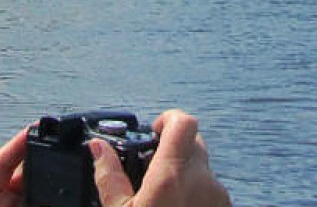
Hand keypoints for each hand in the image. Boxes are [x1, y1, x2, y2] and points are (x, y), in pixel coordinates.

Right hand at [91, 110, 230, 206]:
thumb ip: (110, 177)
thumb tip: (98, 147)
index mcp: (173, 176)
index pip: (183, 122)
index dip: (168, 119)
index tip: (154, 130)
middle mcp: (202, 181)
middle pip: (193, 143)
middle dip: (173, 150)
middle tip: (152, 171)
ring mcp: (218, 196)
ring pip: (202, 169)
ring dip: (184, 174)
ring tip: (163, 198)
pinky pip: (211, 189)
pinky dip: (196, 193)